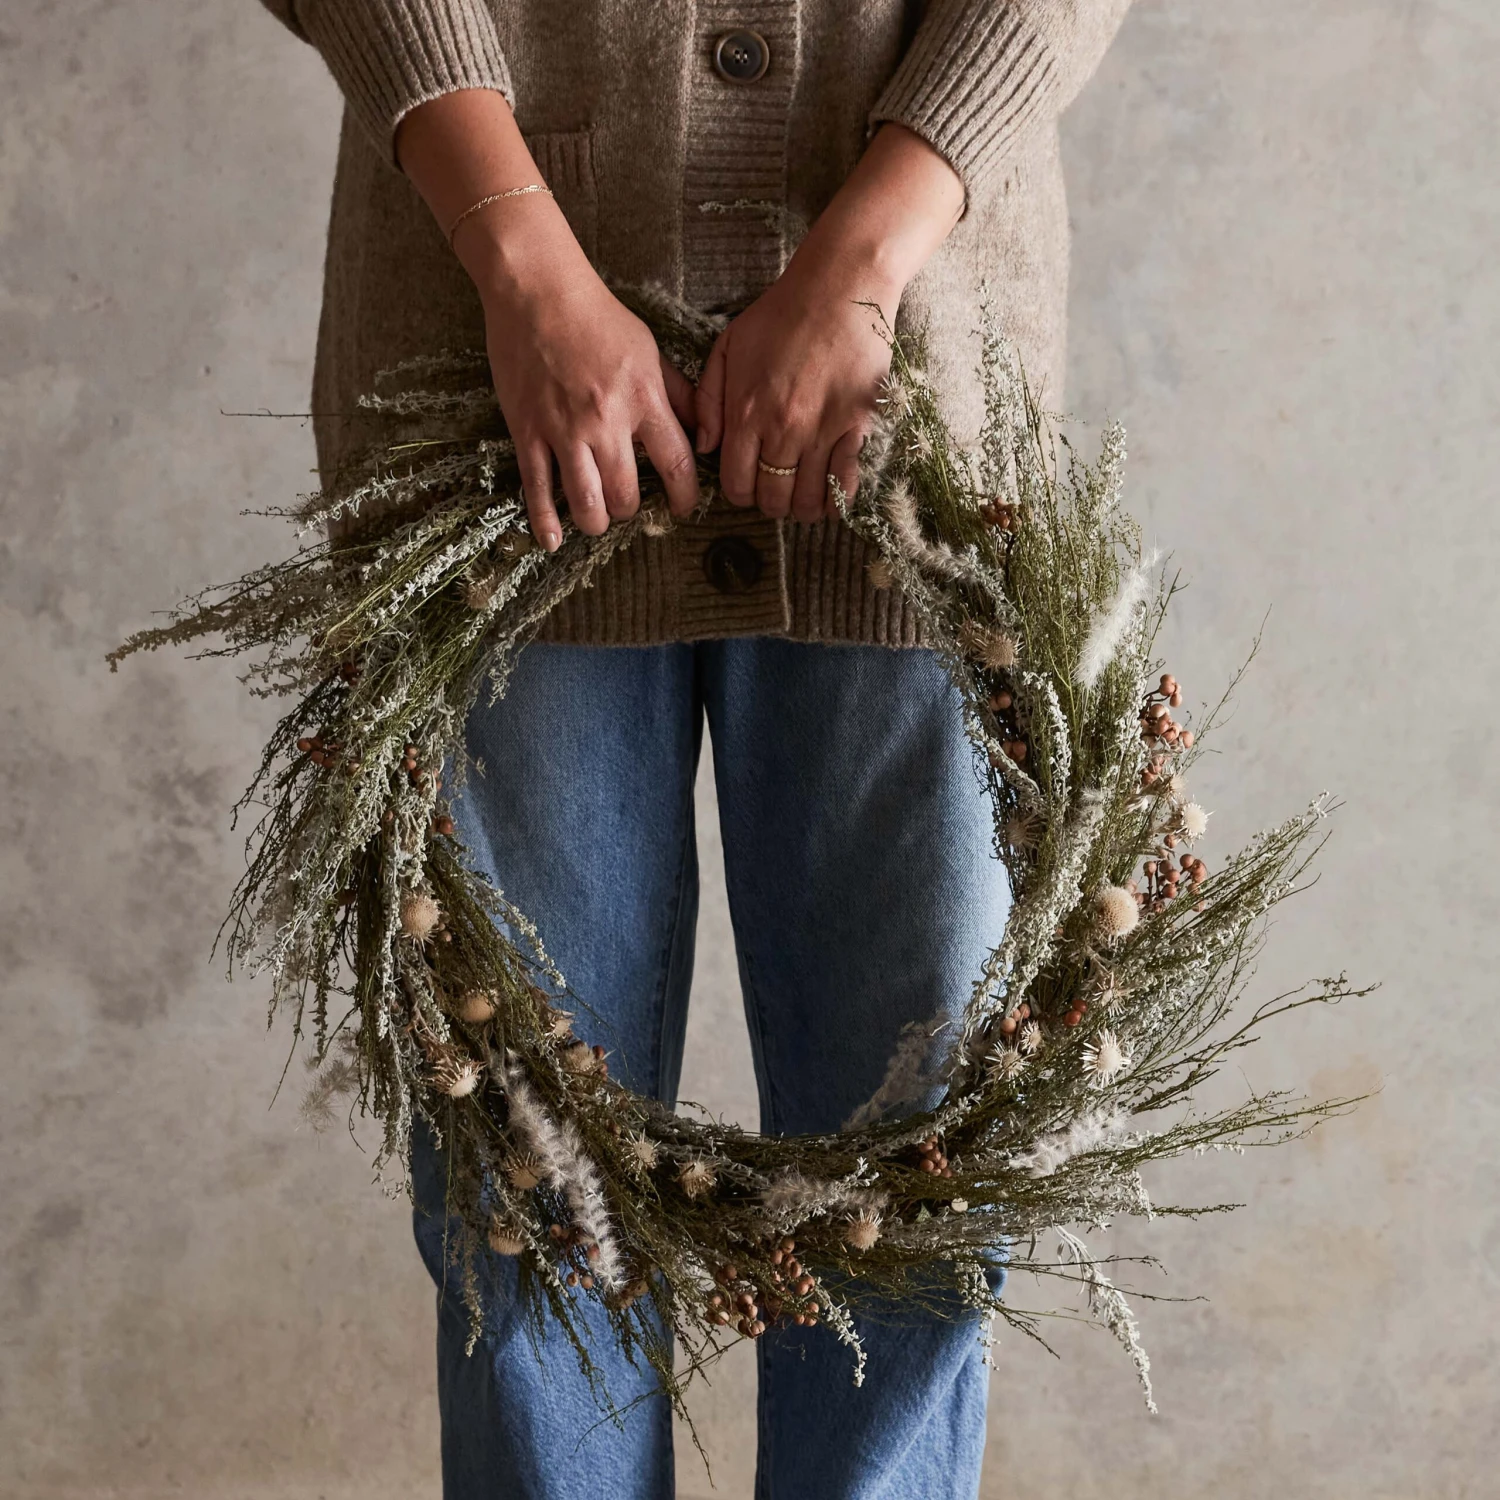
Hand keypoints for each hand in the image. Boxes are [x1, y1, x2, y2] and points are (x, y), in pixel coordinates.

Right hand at [396, 89, 698, 550]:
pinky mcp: (528, 432)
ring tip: (598, 516)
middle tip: (628, 504)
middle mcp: (607, 421)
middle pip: (627, 494)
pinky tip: (553, 540)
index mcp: (644, 400)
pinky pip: (538, 489)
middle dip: (632, 509)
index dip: (685, 498)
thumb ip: (679, 396)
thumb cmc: (599, 317)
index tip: (684, 509)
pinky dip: (546, 522)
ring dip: (596, 520)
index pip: (677, 466)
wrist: (537, 291)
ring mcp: (564, 430)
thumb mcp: (651, 352)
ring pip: (586, 502)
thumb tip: (706, 436)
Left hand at [693, 124, 964, 522]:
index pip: (737, 484)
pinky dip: (838, 500)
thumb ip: (708, 399)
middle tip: (779, 492)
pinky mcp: (858, 426)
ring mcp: (822, 431)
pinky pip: (846, 484)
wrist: (840, 288)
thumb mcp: (727, 346)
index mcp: (746, 413)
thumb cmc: (781, 314)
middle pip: (772, 498)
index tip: (750, 484)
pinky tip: (834, 496)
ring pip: (809, 500)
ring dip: (804, 507)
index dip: (741, 494)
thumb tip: (705, 447)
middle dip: (772, 503)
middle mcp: (782, 429)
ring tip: (805, 497)